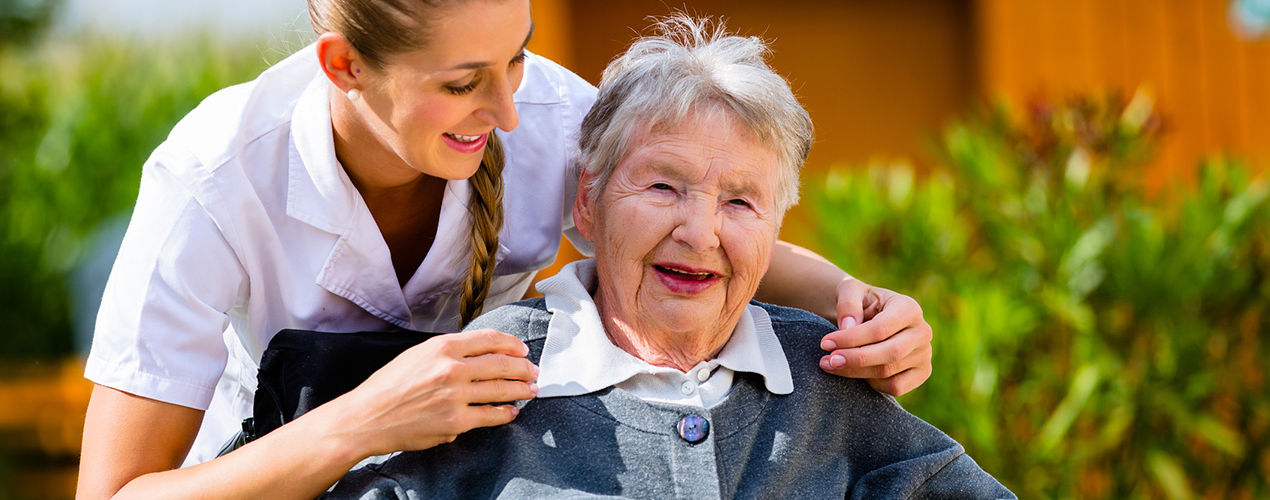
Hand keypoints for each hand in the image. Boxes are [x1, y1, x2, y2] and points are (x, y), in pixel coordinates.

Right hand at [328, 329, 539, 456]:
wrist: (367, 417)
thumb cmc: (389, 386)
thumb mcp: (417, 355)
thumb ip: (448, 352)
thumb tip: (480, 354)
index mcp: (442, 347)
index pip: (489, 339)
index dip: (511, 344)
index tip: (522, 350)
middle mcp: (451, 368)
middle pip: (502, 364)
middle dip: (524, 368)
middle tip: (534, 371)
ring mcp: (454, 396)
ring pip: (500, 390)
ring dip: (521, 390)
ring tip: (531, 390)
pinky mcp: (455, 422)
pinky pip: (490, 415)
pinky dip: (505, 413)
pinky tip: (512, 411)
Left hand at [819, 278, 932, 395]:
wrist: (872, 317)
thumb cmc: (861, 302)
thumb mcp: (851, 291)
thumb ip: (848, 303)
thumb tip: (848, 326)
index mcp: (909, 308)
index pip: (880, 329)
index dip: (851, 339)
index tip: (825, 343)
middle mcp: (922, 331)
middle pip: (889, 353)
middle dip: (854, 359)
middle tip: (828, 361)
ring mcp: (925, 354)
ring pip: (889, 372)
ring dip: (856, 372)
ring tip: (831, 365)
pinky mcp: (922, 373)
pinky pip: (896, 387)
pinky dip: (872, 383)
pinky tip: (855, 372)